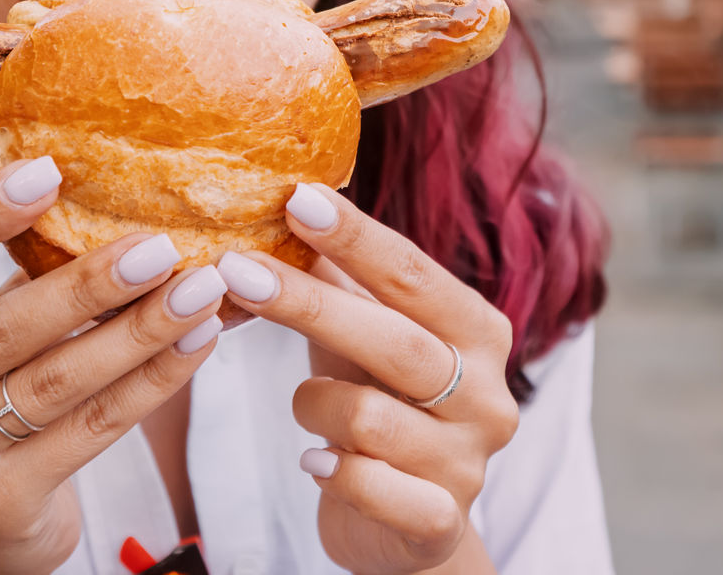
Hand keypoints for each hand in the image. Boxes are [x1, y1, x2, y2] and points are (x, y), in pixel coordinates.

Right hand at [0, 157, 229, 574]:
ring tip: (198, 292)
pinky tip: (195, 345)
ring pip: (54, 385)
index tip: (48, 172)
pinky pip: (88, 431)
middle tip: (159, 247)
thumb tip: (103, 188)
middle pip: (0, 332)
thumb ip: (15, 276)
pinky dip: (151, 383)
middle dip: (89, 285)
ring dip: (137, 333)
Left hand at [217, 185, 517, 574]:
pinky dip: (332, 471)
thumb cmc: (383, 406)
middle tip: (234, 268)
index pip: (415, 275)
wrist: (411, 525)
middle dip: (308, 302)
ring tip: (306, 408)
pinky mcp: (438, 523)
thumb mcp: (364, 338)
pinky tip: (317, 462)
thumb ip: (340, 282)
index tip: (295, 198)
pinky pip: (371, 488)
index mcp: (479, 334)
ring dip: (314, 406)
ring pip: (368, 419)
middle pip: (394, 340)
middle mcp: (488, 396)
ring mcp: (467, 464)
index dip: (356, 238)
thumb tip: (286, 204)